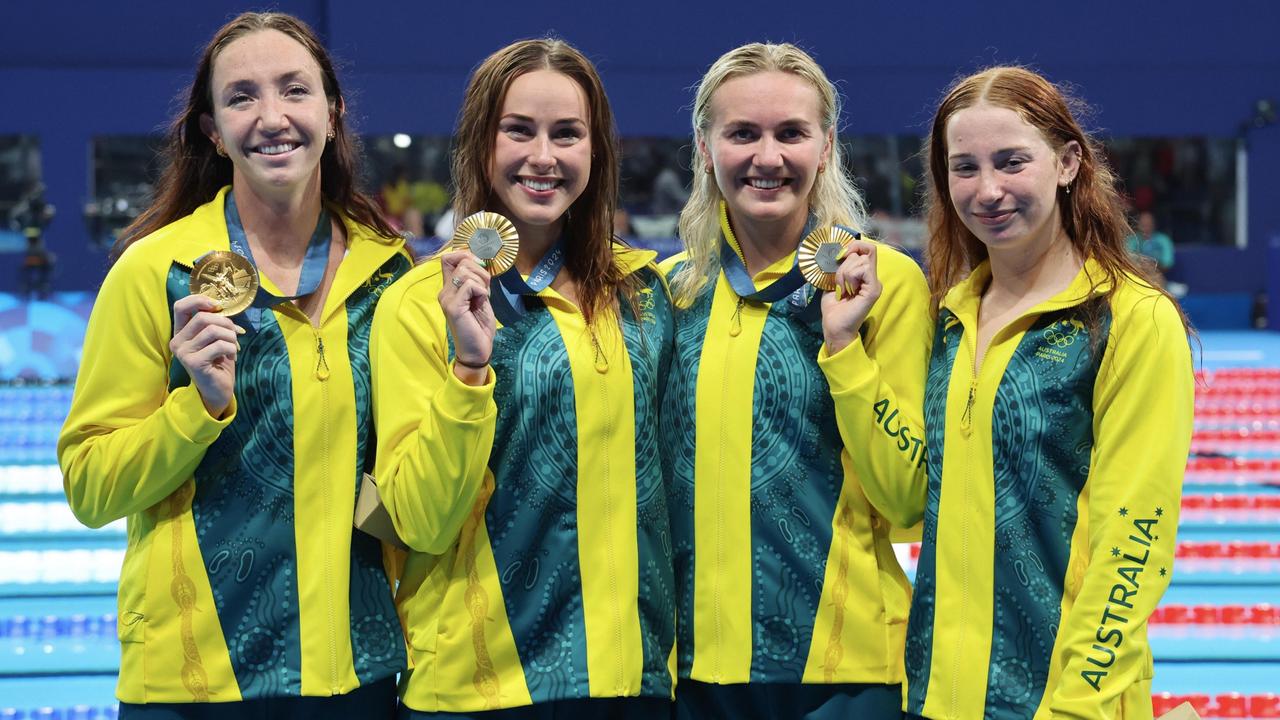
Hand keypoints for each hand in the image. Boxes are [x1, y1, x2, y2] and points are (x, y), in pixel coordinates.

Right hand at [170, 294, 242, 417]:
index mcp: (180, 332)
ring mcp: (183, 352)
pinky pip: (219, 345)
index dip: (199, 300)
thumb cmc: (218, 362)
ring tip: (234, 347)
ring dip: (231, 337)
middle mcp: (177, 341)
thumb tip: (222, 307)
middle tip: (235, 334)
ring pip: (213, 330)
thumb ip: (215, 322)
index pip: (180, 306)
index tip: (218, 306)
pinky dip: (232, 348)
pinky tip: (232, 356)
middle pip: (203, 317)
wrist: (218, 389)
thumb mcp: (216, 338)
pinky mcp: (193, 362)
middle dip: (226, 323)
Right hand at [439, 251, 495, 384]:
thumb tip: (481, 261)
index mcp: (450, 288)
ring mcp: (447, 298)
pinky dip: (482, 292)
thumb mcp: (480, 298)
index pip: (449, 258)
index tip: (481, 267)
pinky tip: (481, 303)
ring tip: (483, 298)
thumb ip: (477, 281)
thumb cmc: (479, 326)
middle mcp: (444, 291)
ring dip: (482, 282)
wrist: (477, 350)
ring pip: (466, 271)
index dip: (466, 255)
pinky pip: (471, 285)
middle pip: (460, 260)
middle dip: (480, 270)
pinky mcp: (453, 306)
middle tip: (486, 289)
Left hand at [820, 240, 881, 353]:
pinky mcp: (874, 289)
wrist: (834, 325)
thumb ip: (839, 265)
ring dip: (845, 274)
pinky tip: (849, 291)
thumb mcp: (834, 280)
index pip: (867, 249)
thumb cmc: (834, 306)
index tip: (839, 256)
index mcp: (865, 275)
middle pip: (860, 254)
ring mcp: (875, 284)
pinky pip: (863, 269)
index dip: (853, 246)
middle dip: (843, 266)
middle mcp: (873, 278)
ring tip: (844, 290)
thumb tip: (838, 250)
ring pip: (860, 261)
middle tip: (839, 285)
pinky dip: (850, 278)